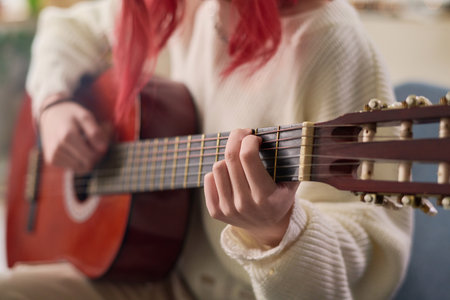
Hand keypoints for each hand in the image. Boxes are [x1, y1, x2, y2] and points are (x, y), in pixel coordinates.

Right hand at [39, 99, 110, 173]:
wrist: (50, 116)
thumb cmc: (71, 115)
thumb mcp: (85, 116)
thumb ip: (96, 131)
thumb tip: (103, 148)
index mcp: (67, 135)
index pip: (91, 156)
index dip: (100, 152)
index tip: (101, 142)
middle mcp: (58, 147)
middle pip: (87, 164)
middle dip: (95, 156)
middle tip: (95, 145)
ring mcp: (53, 155)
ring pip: (81, 168)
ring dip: (87, 159)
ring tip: (85, 146)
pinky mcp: (52, 160)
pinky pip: (74, 168)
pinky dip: (79, 161)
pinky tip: (77, 150)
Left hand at [204, 129, 299, 246]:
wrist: (267, 226)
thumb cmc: (279, 196)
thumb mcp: (291, 182)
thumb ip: (293, 162)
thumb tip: (293, 138)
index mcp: (265, 197)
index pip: (248, 157)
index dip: (249, 140)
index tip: (254, 137)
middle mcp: (245, 204)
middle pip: (231, 158)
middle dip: (237, 138)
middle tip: (244, 135)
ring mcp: (228, 209)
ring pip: (218, 167)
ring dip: (228, 159)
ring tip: (239, 162)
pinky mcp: (215, 212)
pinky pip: (208, 179)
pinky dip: (218, 173)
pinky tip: (230, 176)